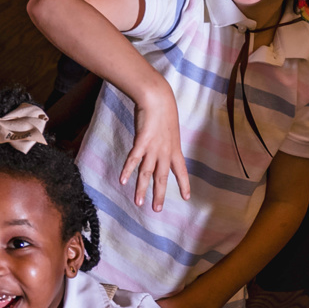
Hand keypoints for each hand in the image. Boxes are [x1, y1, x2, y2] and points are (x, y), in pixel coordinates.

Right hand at [122, 84, 190, 209]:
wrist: (158, 98)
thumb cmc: (163, 109)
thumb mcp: (170, 127)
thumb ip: (166, 138)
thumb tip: (162, 142)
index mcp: (174, 149)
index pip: (181, 171)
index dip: (183, 184)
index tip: (186, 197)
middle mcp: (165, 151)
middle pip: (161, 177)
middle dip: (159, 194)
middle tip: (156, 210)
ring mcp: (153, 147)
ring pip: (146, 172)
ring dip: (141, 188)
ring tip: (138, 203)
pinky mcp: (142, 141)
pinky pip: (134, 159)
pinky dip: (127, 170)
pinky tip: (122, 180)